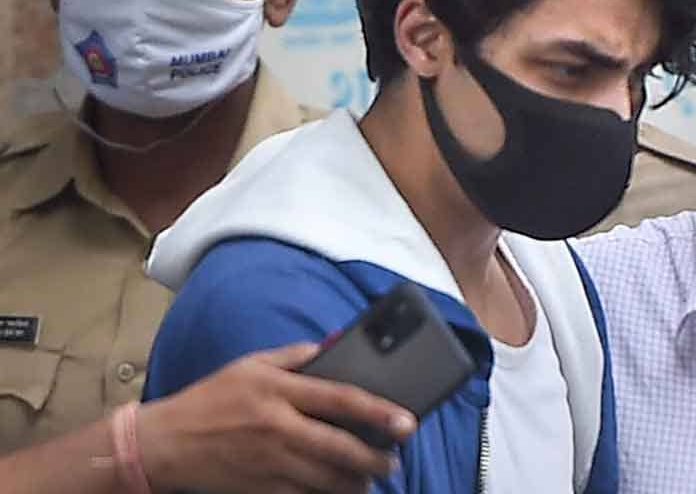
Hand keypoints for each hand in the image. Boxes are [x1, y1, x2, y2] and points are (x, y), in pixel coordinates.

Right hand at [136, 343, 417, 493]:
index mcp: (279, 390)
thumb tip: (338, 341)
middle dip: (375, 457)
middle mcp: (277, 426)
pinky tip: (340, 490)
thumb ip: (298, 354)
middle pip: (340, 447)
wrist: (163, 443)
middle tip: (394, 459)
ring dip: (356, 481)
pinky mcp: (259, 488)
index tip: (407, 422)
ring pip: (326, 478)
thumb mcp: (252, 364)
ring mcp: (268, 461)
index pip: (340, 399)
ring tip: (372, 476)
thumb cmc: (211, 399)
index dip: (379, 412)